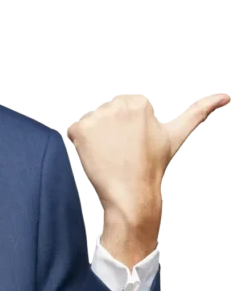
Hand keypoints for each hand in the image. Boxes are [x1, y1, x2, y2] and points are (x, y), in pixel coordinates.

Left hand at [65, 91, 229, 226]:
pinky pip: (73, 131)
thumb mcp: (177, 133)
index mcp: (140, 102)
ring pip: (90, 122)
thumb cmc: (152, 166)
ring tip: (111, 153)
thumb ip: (199, 110)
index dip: (125, 126)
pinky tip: (96, 155)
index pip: (122, 106)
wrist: (132, 194)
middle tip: (121, 150)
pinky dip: (80, 143)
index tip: (131, 141)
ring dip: (95, 137)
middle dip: (110, 130)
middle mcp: (118, 105)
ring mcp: (98, 117)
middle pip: (105, 113)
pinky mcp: (81, 130)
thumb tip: (225, 96)